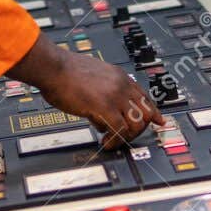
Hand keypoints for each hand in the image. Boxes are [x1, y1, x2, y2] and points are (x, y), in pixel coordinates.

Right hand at [7, 32, 167, 148]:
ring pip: (137, 123)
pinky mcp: (105, 106)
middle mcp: (122, 85)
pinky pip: (120, 130)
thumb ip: (102, 93)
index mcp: (119, 76)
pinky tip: (105, 143)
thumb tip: (102, 115)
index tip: (158, 121)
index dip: (153, 112)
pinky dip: (115, 141)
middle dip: (138, 130)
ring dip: (126, 138)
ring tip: (112, 141)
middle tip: (124, 138)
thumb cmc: (63, 72)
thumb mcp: (91, 77)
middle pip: (146, 112)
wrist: (52, 67)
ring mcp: (115, 95)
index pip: (145, 96)